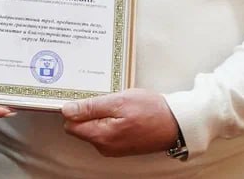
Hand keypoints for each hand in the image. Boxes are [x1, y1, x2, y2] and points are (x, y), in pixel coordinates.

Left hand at [61, 89, 179, 156]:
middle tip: (106, 97)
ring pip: (93, 127)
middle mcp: (103, 146)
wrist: (176, 124)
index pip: (70, 124)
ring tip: (117, 103)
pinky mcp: (120, 146)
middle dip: (88, 110)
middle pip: (81, 126)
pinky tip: (122, 111)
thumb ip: (90, 107)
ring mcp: (112, 148)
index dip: (74, 108)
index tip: (83, 96)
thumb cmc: (151, 110)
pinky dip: (109, 119)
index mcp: (100, 136)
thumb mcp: (119, 101)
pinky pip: (105, 131)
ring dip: (100, 113)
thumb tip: (67, 110)